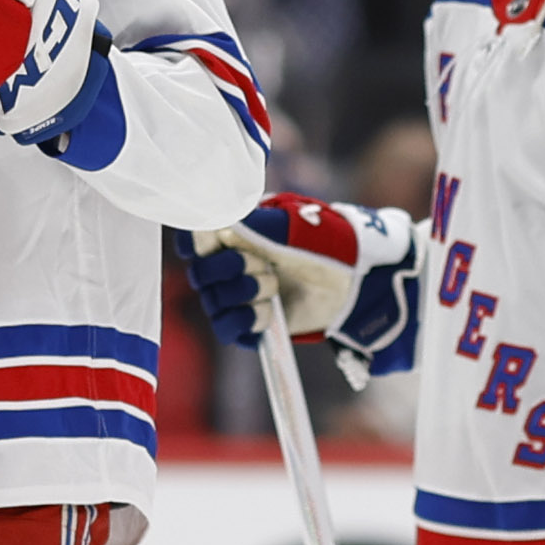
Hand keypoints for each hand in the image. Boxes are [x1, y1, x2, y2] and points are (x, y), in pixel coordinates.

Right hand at [189, 194, 423, 370]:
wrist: (353, 281)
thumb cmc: (323, 243)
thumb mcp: (288, 226)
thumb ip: (249, 221)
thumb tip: (212, 216)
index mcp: (232, 234)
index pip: (192, 239)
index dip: (194, 244)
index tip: (208, 244)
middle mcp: (229, 264)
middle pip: (201, 274)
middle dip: (230, 270)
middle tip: (264, 265)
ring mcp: (238, 296)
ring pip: (214, 303)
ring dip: (245, 294)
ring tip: (274, 286)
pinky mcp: (249, 324)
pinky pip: (227, 328)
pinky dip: (245, 321)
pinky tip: (267, 311)